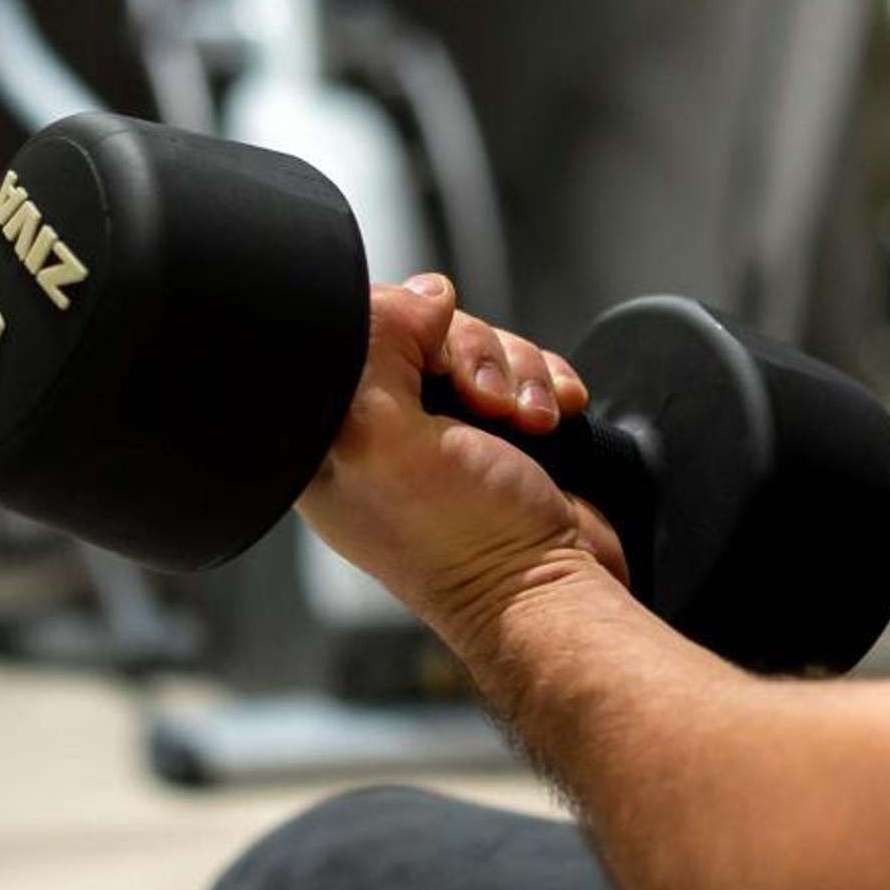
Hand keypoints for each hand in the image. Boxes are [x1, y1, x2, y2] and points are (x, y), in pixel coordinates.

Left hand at [295, 273, 630, 649]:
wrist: (547, 592)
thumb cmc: (460, 545)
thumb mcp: (384, 440)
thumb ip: (374, 352)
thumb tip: (419, 296)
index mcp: (336, 429)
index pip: (358, 327)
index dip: (403, 326)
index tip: (432, 357)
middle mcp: (389, 424)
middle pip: (430, 326)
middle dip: (473, 354)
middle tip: (486, 407)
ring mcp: (451, 427)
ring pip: (485, 342)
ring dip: (519, 372)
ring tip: (528, 424)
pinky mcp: (506, 429)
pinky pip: (528, 366)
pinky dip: (547, 382)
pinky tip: (553, 416)